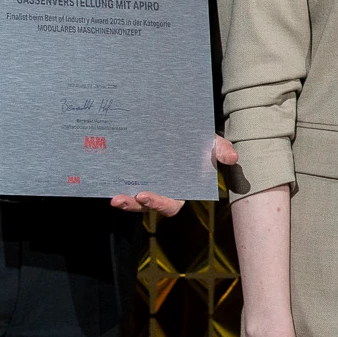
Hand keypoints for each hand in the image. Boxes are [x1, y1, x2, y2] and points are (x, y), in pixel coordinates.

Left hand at [112, 135, 238, 217]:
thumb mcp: (211, 145)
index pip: (169, 205)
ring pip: (132, 200)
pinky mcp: (131, 177)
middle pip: (146, 206)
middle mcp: (160, 191)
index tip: (144, 195)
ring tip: (114, 197)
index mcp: (179, 190)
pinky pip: (121, 185)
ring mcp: (144, 184)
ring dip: (124, 201)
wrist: (180, 130)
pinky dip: (113, 185)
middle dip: (135, 205)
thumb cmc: (199, 143)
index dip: (158, 203)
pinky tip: (106, 182)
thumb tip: (232, 158)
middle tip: (126, 197)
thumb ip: (221, 150)